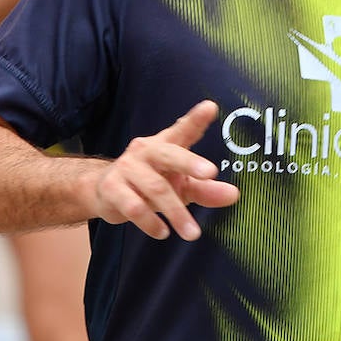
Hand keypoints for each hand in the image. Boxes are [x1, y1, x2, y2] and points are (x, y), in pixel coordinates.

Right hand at [93, 100, 239, 240]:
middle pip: (169, 154)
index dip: (196, 119)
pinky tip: (162, 232)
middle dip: (190, 163)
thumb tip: (234, 195)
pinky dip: (150, 222)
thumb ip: (206, 189)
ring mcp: (127, 167)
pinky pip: (134, 206)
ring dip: (176, 213)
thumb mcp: (181, 185)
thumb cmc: (152, 182)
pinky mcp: (112, 188)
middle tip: (210, 173)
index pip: (183, 129)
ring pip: (156, 189)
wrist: (105, 191)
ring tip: (193, 233)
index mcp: (166, 144)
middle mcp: (146, 151)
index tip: (211, 108)